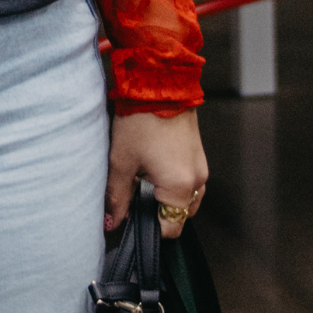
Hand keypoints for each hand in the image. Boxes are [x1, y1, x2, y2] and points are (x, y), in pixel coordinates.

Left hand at [107, 108, 207, 237]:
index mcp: (180, 187)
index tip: (129, 217)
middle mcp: (198, 180)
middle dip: (156, 211)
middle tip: (132, 195)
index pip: (170, 228)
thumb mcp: (121, 161)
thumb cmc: (140, 120)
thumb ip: (117, 197)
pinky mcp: (198, 155)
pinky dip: (172, 182)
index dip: (147, 228)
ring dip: (164, 196)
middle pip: (179, 214)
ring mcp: (201, 167)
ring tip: (140, 178)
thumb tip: (112, 222)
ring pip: (185, 198)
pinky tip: (151, 166)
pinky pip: (188, 181)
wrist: (159, 83)